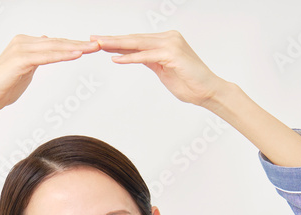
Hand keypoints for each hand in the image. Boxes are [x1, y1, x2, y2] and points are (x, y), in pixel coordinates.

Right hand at [0, 35, 99, 113]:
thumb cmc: (3, 88)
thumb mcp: (25, 69)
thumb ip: (37, 58)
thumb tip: (47, 45)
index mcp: (25, 43)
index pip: (55, 43)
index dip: (74, 44)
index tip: (91, 47)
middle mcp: (23, 42)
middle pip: (57, 42)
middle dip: (79, 44)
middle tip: (98, 45)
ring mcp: (21, 49)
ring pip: (54, 47)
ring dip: (75, 47)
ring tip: (92, 48)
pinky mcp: (20, 59)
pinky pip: (46, 57)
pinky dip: (62, 55)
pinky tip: (76, 54)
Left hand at [90, 30, 226, 106]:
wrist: (208, 91)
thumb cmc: (188, 83)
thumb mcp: (163, 69)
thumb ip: (150, 60)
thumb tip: (133, 56)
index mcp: (165, 40)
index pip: (136, 40)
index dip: (117, 41)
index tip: (99, 42)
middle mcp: (168, 38)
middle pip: (134, 39)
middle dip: (112, 39)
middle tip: (92, 39)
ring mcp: (171, 44)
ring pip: (138, 44)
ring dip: (116, 45)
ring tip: (99, 46)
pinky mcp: (172, 55)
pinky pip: (146, 56)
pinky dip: (130, 58)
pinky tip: (116, 59)